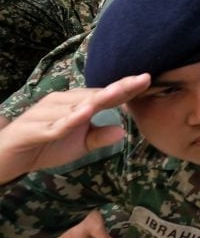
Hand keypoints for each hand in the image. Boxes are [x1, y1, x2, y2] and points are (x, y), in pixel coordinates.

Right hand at [0, 75, 150, 184]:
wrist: (6, 158)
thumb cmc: (46, 146)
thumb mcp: (79, 145)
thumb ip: (99, 137)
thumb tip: (123, 131)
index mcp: (76, 104)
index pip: (106, 95)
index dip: (127, 88)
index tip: (149, 79)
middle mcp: (62, 102)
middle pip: (95, 94)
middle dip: (120, 87)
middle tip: (143, 79)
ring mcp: (46, 113)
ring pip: (76, 106)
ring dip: (98, 99)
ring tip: (120, 92)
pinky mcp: (33, 128)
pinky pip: (54, 125)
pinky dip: (69, 120)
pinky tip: (83, 114)